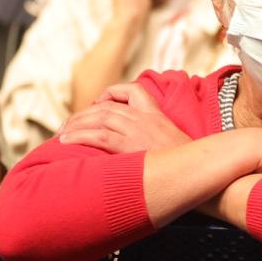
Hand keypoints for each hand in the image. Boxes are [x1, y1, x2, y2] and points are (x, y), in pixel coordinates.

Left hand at [58, 81, 188, 152]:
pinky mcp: (130, 145)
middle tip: (68, 126)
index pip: (131, 90)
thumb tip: (148, 149)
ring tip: (61, 134)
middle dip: (83, 114)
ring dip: (76, 124)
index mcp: (156, 113)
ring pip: (98, 118)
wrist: (200, 170)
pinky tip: (66, 141)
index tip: (97, 106)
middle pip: (106, 106)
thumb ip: (160, 138)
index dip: (109, 95)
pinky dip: (79, 136)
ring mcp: (137, 130)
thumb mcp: (177, 142)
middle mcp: (144, 117)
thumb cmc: (189, 163)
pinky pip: (98, 136)